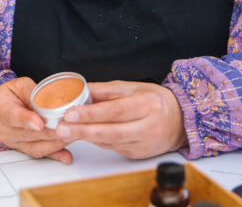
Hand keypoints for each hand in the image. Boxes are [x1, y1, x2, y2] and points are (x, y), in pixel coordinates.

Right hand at [0, 77, 72, 163]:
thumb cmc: (7, 95)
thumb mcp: (18, 85)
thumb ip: (32, 92)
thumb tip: (50, 100)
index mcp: (0, 109)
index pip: (12, 115)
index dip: (27, 120)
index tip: (40, 123)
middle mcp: (4, 129)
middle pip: (28, 134)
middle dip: (50, 132)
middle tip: (68, 127)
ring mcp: (12, 142)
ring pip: (35, 147)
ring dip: (55, 143)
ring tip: (71, 135)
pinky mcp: (21, 149)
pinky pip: (38, 154)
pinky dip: (54, 155)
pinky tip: (66, 155)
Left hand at [56, 81, 187, 158]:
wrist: (179, 120)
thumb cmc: (153, 100)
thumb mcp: (131, 87)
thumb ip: (105, 90)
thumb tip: (79, 89)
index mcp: (147, 105)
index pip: (115, 111)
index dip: (91, 113)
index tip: (70, 113)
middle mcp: (148, 126)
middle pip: (112, 131)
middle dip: (84, 130)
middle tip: (62, 128)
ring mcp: (144, 143)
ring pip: (110, 142)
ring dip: (86, 137)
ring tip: (66, 132)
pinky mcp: (139, 154)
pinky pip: (113, 147)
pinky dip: (97, 141)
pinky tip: (84, 135)